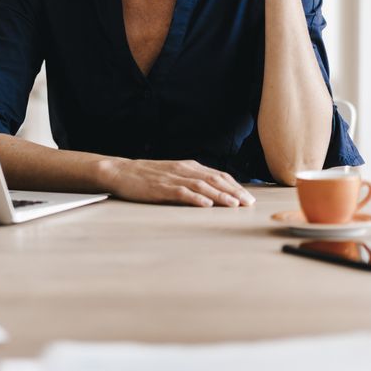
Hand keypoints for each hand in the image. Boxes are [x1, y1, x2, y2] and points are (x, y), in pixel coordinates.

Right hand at [99, 158, 256, 206]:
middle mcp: (184, 169)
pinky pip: (181, 193)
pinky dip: (195, 198)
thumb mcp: (174, 173)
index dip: (235, 186)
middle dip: (234, 191)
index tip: (248, 197)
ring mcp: (173, 178)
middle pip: (215, 180)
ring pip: (202, 186)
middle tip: (249, 203)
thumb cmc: (148, 175)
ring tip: (234, 205)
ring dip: (220, 196)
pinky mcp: (161, 188)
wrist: (121, 171)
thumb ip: (192, 179)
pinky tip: (206, 205)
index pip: (219, 175)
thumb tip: (213, 191)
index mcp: (189, 166)